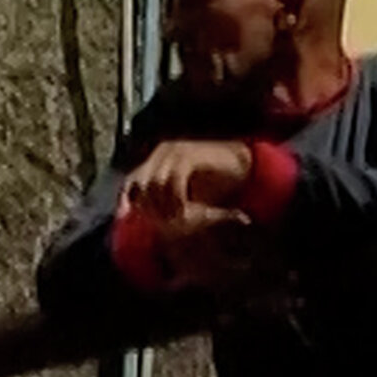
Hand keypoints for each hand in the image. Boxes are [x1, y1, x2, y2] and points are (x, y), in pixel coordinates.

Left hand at [124, 137, 255, 225]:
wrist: (248, 167)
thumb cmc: (222, 183)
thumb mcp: (193, 197)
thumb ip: (175, 203)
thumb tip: (159, 221)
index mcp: (159, 159)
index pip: (132, 181)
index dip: (128, 200)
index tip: (133, 220)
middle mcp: (163, 152)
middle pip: (142, 185)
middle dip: (152, 209)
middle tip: (168, 225)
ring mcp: (175, 152)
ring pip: (155, 185)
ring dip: (166, 206)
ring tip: (180, 220)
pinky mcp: (188, 156)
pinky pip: (173, 181)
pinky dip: (177, 200)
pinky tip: (187, 211)